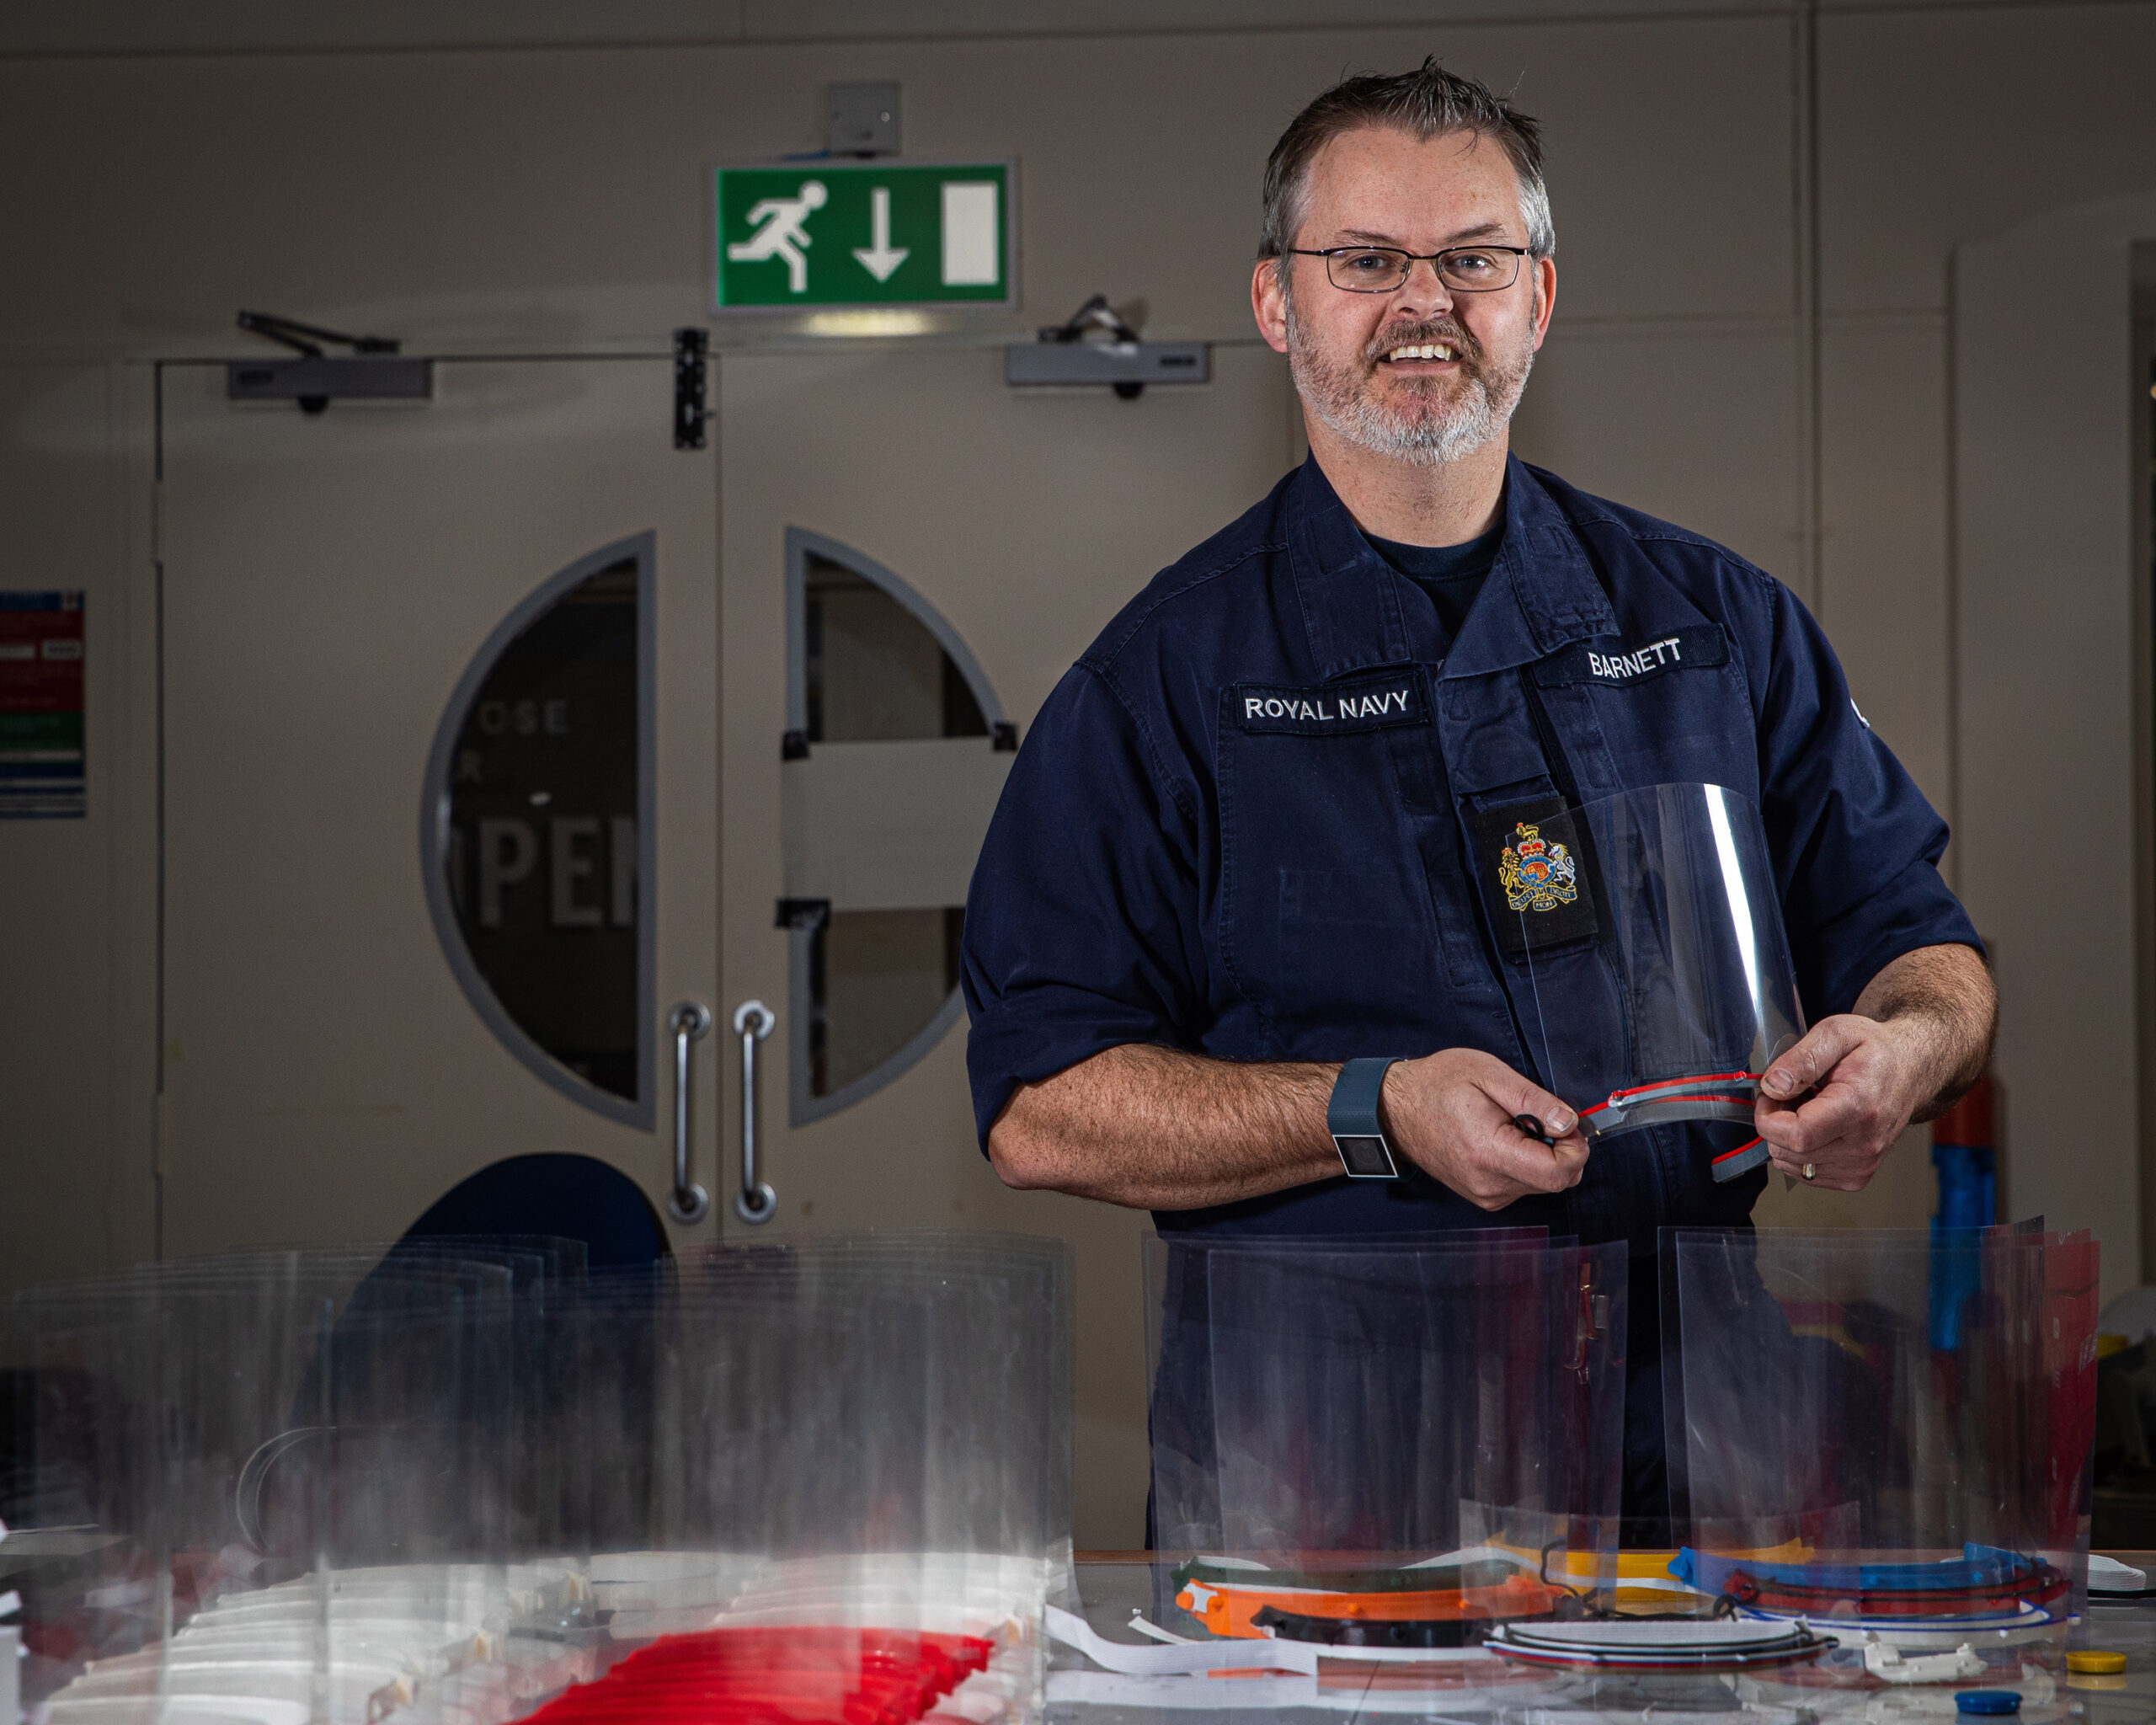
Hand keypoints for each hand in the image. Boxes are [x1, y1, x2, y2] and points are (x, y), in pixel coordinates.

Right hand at [1382, 1049, 1589, 1210]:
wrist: (1396, 1109)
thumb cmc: (1437, 1085)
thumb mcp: (1488, 1073)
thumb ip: (1533, 1099)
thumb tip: (1569, 1122)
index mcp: (1489, 1153)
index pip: (1558, 1173)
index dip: (1575, 1148)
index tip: (1565, 1122)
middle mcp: (1488, 1184)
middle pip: (1556, 1181)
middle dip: (1560, 1148)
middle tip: (1537, 1116)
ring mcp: (1485, 1194)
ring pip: (1542, 1183)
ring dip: (1541, 1154)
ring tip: (1511, 1124)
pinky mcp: (1484, 1196)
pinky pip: (1524, 1184)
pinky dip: (1526, 1162)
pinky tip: (1503, 1138)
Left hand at [1754, 1015, 1935, 1189]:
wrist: (1910, 1071)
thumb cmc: (1874, 1051)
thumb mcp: (1836, 1032)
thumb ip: (1802, 1059)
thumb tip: (1773, 1086)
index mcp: (1858, 1108)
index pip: (1797, 1135)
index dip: (1768, 1118)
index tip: (1771, 1095)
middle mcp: (1864, 1145)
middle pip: (1788, 1151)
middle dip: (1775, 1122)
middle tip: (1792, 1094)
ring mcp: (1861, 1165)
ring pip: (1792, 1164)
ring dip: (1787, 1137)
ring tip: (1808, 1108)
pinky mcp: (1856, 1177)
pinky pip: (1805, 1172)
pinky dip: (1801, 1150)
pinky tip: (1817, 1126)